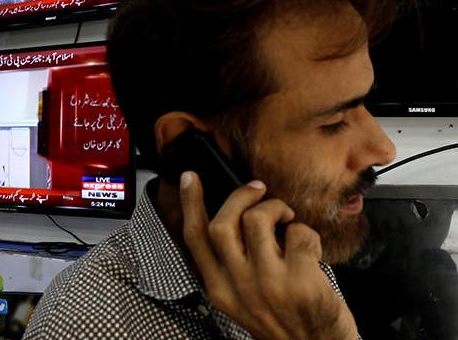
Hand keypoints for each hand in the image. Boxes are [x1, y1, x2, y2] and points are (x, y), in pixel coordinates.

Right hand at [179, 171, 357, 339]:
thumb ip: (230, 267)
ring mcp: (269, 284)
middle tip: (258, 189)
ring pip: (257, 220)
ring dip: (275, 207)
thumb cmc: (281, 320)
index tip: (189, 178)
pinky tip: (309, 246)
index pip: (195, 239)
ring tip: (286, 217)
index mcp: (219, 288)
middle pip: (223, 223)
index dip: (190, 203)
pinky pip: (298, 233)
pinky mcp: (301, 282)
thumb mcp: (241, 300)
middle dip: (240, 196)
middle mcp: (238, 286)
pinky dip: (305, 231)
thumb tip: (232, 217)